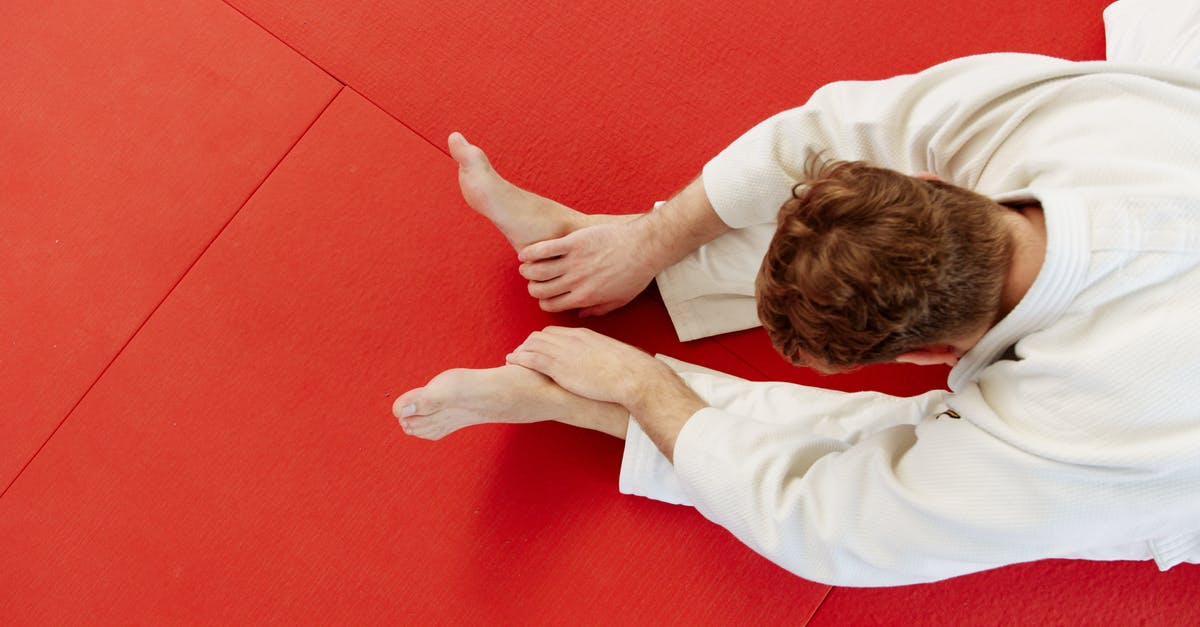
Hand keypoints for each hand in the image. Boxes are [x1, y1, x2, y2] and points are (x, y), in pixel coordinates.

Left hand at [505, 326, 662, 404]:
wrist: (632, 375)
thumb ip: (603, 356)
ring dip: (521, 351)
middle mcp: (571, 339)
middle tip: (521, 353)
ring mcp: (564, 351)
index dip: (544, 340)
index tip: (538, 348)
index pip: (556, 332)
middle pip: (541, 335)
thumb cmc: (629, 370)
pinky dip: (519, 359)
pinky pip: (531, 358)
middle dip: (529, 344)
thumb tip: (606, 363)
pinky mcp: (558, 366)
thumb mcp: (614, 356)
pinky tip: (511, 363)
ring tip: (512, 358)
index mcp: (584, 335)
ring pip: (533, 344)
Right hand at [517, 221, 661, 316]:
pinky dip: (529, 252)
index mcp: (584, 297)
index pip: (551, 305)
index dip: (543, 302)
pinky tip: (524, 253)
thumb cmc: (635, 274)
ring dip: (527, 270)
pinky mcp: (574, 242)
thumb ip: (598, 310)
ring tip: (526, 266)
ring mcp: (574, 261)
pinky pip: (543, 249)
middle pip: (540, 290)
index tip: (544, 295)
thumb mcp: (620, 300)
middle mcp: (576, 282)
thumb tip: (579, 314)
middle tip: (533, 280)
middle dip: (533, 287)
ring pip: (537, 271)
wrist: (645, 248)